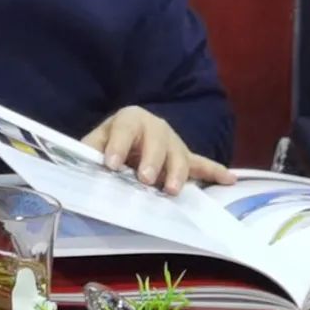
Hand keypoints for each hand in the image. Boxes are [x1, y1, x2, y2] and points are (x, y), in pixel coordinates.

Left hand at [81, 106, 234, 194]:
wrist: (131, 134)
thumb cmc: (112, 141)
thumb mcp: (96, 141)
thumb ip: (89, 150)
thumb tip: (79, 161)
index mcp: (130, 119)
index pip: (124, 129)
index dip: (117, 145)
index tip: (110, 164)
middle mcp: (155, 127)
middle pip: (157, 142)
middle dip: (152, 161)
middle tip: (146, 179)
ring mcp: (173, 143)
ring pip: (179, 156)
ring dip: (177, 173)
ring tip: (172, 190)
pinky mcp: (185, 157)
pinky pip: (202, 164)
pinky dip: (216, 171)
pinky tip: (230, 179)